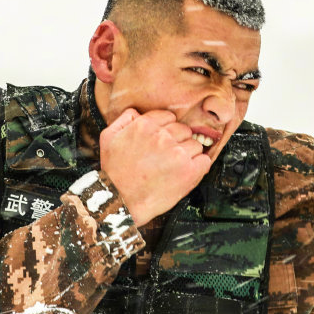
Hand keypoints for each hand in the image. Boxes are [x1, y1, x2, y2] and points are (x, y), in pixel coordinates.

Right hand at [98, 108, 212, 227]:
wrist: (120, 201)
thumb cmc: (113, 172)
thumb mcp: (108, 138)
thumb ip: (124, 119)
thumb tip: (138, 112)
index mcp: (145, 125)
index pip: (169, 117)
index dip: (166, 130)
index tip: (162, 142)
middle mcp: (163, 136)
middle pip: (184, 130)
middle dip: (178, 141)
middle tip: (167, 157)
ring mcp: (177, 153)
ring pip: (195, 144)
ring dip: (189, 155)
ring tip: (175, 168)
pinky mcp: (189, 171)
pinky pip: (205, 160)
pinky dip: (200, 166)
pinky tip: (188, 172)